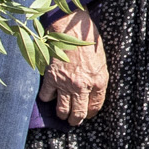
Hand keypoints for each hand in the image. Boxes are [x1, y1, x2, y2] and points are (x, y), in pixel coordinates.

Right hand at [37, 10, 107, 124]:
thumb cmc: (89, 41)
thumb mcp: (102, 62)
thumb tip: (92, 93)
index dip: (90, 113)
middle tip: (74, 120)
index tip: (87, 113)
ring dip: (62, 114)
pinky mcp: (51, 78)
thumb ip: (97, 80)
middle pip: (78, 114)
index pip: (95, 107)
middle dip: (76, 120)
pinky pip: (47, 96)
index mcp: (99, 81)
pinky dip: (47, 97)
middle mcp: (83, 86)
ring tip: (62, 113)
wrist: (72, 27)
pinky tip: (50, 94)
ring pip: (62, 110)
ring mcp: (66, 84)